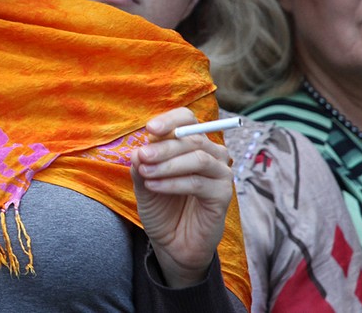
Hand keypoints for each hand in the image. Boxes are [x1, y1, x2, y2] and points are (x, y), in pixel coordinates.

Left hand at [131, 107, 232, 287]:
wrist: (173, 243)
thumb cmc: (162, 206)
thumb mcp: (145, 183)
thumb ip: (142, 166)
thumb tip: (138, 150)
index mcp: (193, 143)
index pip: (187, 119)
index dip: (170, 120)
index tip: (149, 128)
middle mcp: (212, 154)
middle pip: (192, 138)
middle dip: (163, 146)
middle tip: (142, 156)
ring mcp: (221, 173)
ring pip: (198, 158)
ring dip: (168, 164)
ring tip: (146, 173)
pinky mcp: (223, 194)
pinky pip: (198, 182)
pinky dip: (173, 183)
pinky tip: (155, 186)